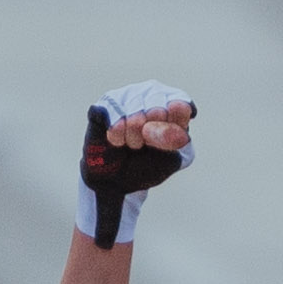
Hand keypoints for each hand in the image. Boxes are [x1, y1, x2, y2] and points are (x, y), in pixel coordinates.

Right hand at [78, 83, 196, 246]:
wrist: (113, 187)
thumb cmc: (144, 172)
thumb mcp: (170, 162)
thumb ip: (178, 145)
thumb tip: (179, 134)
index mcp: (171, 108)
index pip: (179, 102)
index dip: (174, 114)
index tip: (166, 129)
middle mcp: (149, 96)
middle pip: (156, 97)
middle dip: (150, 122)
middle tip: (142, 142)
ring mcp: (124, 98)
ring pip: (133, 100)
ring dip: (132, 127)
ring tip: (128, 145)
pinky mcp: (103, 107)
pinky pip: (111, 106)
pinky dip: (115, 125)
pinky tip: (115, 140)